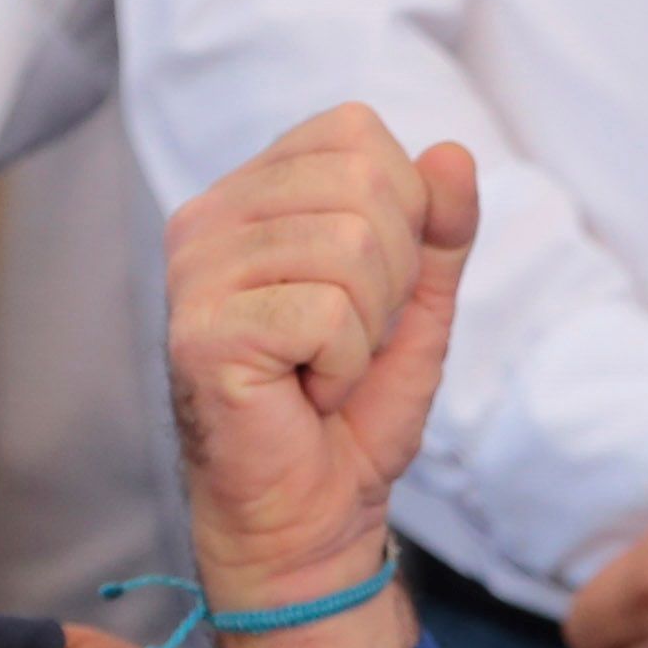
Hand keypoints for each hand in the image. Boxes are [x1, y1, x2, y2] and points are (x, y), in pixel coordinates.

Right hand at [164, 105, 477, 604]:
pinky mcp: (202, 331)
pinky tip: (305, 392)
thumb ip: (440, 226)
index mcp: (252, 193)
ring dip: (367, 327)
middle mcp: (208, 218)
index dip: (402, 212)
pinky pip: (327, 313)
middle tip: (348, 340)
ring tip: (325, 368)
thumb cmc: (352, 409)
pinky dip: (343, 367)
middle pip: (362, 181)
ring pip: (350, 245)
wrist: (311, 516)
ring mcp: (196, 272)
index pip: (355, 131)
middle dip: (392, 275)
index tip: (368, 291)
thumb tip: (452, 153)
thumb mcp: (417, 302)